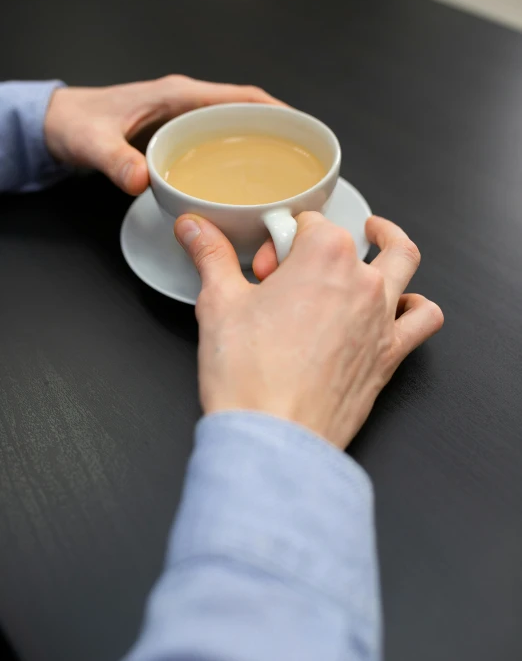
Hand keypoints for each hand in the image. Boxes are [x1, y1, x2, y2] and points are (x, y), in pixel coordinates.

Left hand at [44, 76, 282, 194]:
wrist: (61, 126)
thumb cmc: (78, 123)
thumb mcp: (93, 142)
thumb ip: (115, 161)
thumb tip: (141, 181)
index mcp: (178, 96)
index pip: (240, 97)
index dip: (275, 111)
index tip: (301, 128)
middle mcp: (188, 106)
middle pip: (248, 114)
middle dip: (280, 132)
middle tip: (305, 160)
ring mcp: (187, 122)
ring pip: (237, 131)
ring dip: (263, 148)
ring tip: (288, 175)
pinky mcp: (182, 139)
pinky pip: (221, 146)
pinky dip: (240, 160)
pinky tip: (248, 184)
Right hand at [174, 213, 442, 449]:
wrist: (273, 436)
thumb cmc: (249, 377)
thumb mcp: (219, 302)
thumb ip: (210, 255)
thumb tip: (195, 228)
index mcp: (324, 256)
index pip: (305, 224)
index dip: (277, 241)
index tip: (260, 266)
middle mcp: (361, 281)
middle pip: (347, 240)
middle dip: (316, 246)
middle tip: (284, 274)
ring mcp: (381, 317)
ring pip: (403, 261)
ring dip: (388, 246)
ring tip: (373, 242)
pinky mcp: (390, 353)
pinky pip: (423, 318)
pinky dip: (416, 306)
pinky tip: (399, 306)